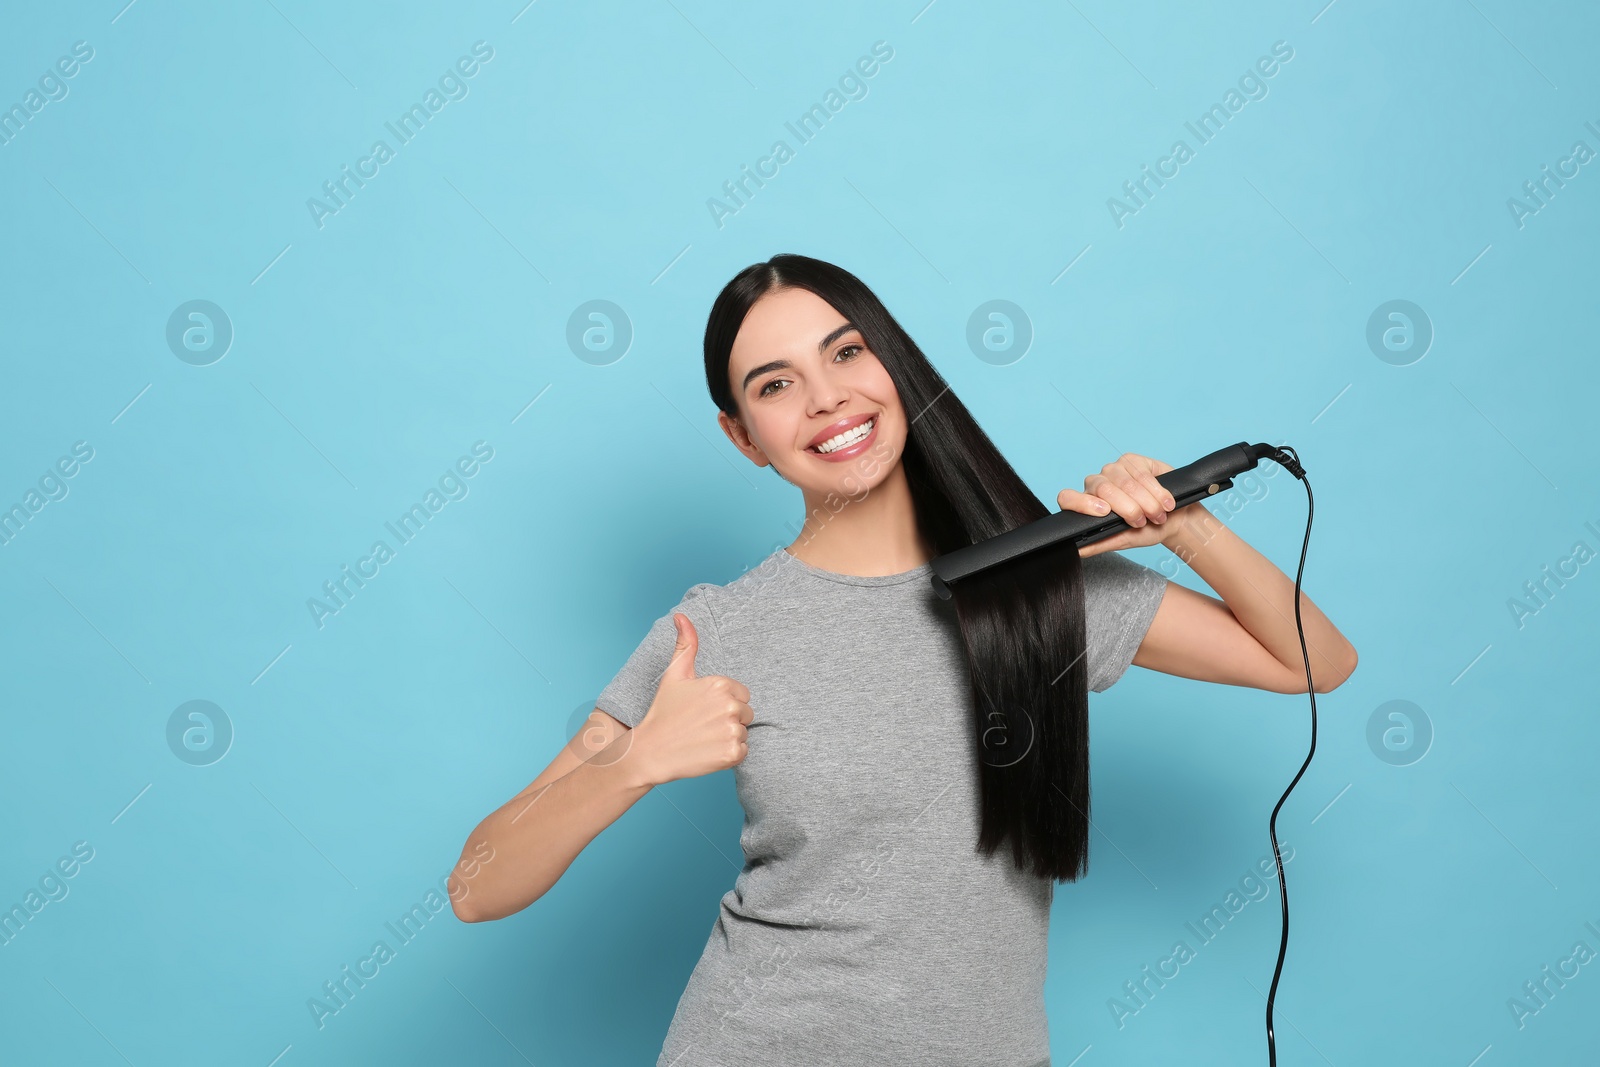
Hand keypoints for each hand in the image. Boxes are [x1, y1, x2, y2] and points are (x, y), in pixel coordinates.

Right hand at [632, 614, 752, 786]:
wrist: (650, 752)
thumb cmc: (663, 712)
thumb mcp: (674, 674)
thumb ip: (685, 644)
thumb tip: (681, 615)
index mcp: (720, 684)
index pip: (742, 694)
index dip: (723, 702)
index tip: (703, 709)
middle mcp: (730, 705)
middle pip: (746, 713)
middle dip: (728, 719)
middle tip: (702, 725)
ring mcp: (732, 730)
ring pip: (744, 731)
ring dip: (728, 736)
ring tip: (703, 738)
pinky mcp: (732, 753)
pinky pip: (743, 751)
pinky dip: (729, 754)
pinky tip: (708, 751)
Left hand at [1056, 452, 1194, 555]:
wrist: (1173, 519)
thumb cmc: (1146, 529)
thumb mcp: (1124, 540)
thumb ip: (1100, 543)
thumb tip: (1077, 551)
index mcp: (1087, 503)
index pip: (1068, 498)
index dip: (1082, 503)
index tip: (1104, 512)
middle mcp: (1097, 483)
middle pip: (1103, 489)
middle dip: (1128, 508)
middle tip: (1142, 521)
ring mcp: (1113, 469)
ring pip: (1125, 482)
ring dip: (1146, 502)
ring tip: (1158, 515)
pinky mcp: (1132, 460)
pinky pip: (1142, 474)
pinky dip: (1157, 491)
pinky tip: (1165, 502)